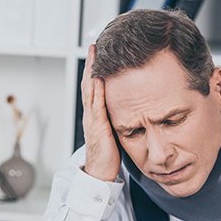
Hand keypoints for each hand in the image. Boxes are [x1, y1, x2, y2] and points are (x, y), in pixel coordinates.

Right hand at [82, 44, 120, 181]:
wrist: (100, 174)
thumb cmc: (109, 157)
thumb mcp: (116, 133)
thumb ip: (120, 120)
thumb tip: (131, 110)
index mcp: (96, 116)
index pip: (94, 88)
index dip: (96, 71)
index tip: (99, 54)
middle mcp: (91, 115)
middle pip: (89, 84)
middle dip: (91, 64)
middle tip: (94, 45)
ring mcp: (92, 120)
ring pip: (90, 90)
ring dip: (92, 71)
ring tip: (94, 53)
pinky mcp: (97, 126)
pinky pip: (96, 104)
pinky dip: (97, 89)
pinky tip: (100, 77)